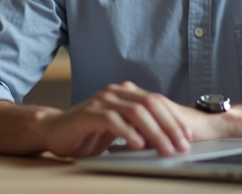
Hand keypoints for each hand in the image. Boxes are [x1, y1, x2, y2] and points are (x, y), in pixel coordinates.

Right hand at [38, 81, 196, 157]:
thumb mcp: (120, 129)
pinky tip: (138, 145)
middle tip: (181, 146)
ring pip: (136, 112)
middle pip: (151, 105)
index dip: (175, 119)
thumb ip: (139, 129)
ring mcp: (102, 100)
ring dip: (154, 132)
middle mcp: (116, 92)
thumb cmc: (88, 132)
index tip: (187, 136)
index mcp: (126, 93)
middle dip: (170, 127)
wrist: (54, 131)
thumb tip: (167, 141)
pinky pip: (113, 120)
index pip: (158, 102)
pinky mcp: (88, 113)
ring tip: (165, 149)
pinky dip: (128, 133)